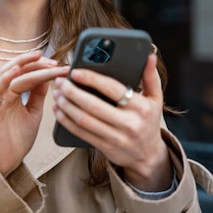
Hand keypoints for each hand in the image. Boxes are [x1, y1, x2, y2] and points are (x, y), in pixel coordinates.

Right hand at [0, 51, 68, 176]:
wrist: (5, 161)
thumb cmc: (17, 138)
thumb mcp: (34, 113)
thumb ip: (38, 95)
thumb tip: (47, 77)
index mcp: (14, 92)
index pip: (27, 72)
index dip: (41, 66)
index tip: (59, 65)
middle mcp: (4, 92)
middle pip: (17, 69)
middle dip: (35, 62)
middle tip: (54, 62)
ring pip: (7, 74)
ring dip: (22, 64)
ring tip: (38, 57)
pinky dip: (5, 79)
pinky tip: (16, 71)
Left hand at [52, 53, 172, 190]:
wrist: (148, 156)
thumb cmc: (149, 121)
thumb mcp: (155, 100)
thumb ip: (150, 77)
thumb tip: (149, 56)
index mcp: (141, 108)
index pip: (112, 89)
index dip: (91, 79)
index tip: (75, 71)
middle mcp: (129, 124)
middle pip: (93, 106)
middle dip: (72, 92)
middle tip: (60, 81)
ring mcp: (116, 138)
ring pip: (84, 120)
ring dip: (66, 106)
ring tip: (57, 93)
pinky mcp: (105, 147)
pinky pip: (81, 133)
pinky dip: (66, 121)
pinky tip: (58, 110)